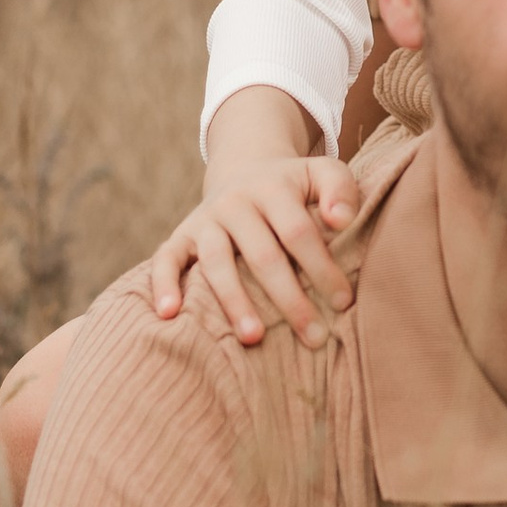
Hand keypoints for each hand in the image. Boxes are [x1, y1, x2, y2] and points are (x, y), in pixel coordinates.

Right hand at [150, 152, 361, 348]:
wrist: (244, 168)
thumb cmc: (293, 186)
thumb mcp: (322, 173)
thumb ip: (341, 189)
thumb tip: (341, 221)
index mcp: (273, 188)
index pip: (299, 232)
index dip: (322, 268)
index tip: (343, 303)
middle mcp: (236, 202)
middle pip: (262, 254)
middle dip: (289, 298)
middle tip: (314, 336)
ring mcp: (205, 219)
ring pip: (217, 262)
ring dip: (234, 301)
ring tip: (254, 338)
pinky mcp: (181, 235)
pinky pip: (166, 259)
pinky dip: (163, 284)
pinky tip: (170, 314)